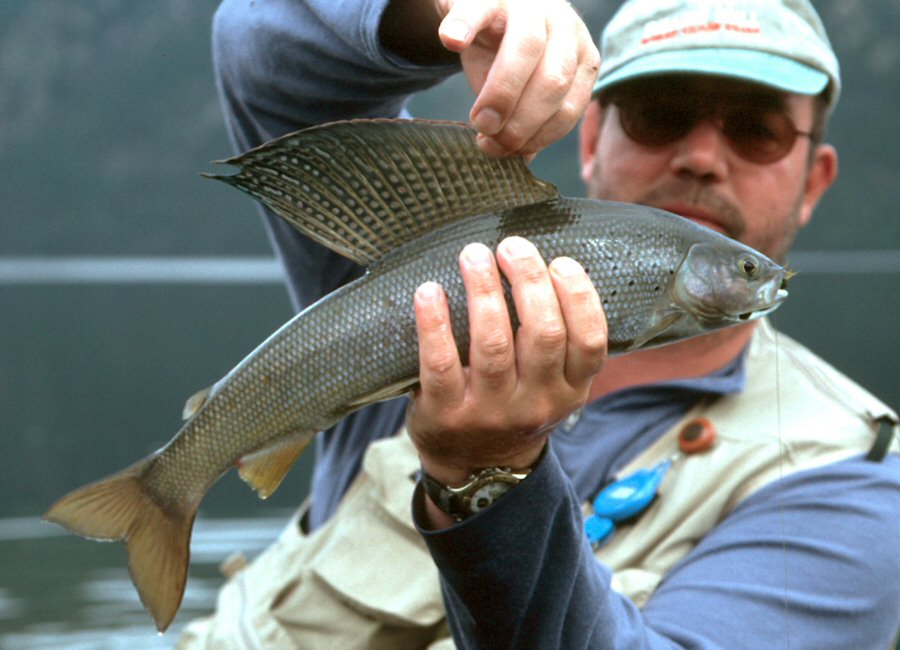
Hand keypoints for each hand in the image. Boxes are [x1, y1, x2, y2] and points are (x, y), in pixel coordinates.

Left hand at [408, 237, 606, 493]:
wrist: (477, 470)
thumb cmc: (516, 408)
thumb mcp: (554, 388)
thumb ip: (558, 342)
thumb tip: (543, 263)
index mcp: (569, 390)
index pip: (589, 342)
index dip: (579, 297)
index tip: (560, 262)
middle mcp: (535, 402)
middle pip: (543, 334)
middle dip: (529, 281)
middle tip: (511, 245)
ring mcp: (490, 410)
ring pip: (492, 343)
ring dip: (483, 291)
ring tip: (474, 255)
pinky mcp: (446, 413)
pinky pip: (439, 363)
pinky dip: (434, 323)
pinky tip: (428, 291)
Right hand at [437, 0, 599, 156]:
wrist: (484, 6)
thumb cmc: (507, 56)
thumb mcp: (525, 90)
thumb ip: (529, 121)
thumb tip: (520, 160)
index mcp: (581, 57)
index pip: (570, 107)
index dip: (538, 136)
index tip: (506, 151)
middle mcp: (565, 26)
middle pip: (553, 81)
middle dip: (522, 122)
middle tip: (490, 140)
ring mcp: (530, 5)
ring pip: (527, 49)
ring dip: (501, 93)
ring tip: (479, 121)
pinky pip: (479, 9)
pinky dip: (465, 26)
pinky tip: (453, 42)